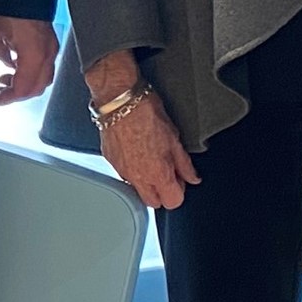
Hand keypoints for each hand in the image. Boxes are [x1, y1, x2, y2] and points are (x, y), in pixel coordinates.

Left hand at [0, 17, 57, 105]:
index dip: (5, 99)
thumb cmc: (9, 1)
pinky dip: (28, 72)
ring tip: (2, 81)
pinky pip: (42, 65)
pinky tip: (13, 66)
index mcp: (34, 52)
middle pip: (35, 88)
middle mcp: (47, 52)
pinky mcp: (49, 40)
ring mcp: (51, 46)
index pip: (23, 89)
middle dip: (14, 95)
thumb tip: (1, 61)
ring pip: (41, 78)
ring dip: (22, 84)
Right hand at [85, 52, 197, 209]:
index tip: (179, 178)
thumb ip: (184, 163)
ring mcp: (121, 170)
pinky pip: (124, 173)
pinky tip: (135, 149)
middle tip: (166, 171)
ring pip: (136, 188)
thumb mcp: (174, 137)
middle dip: (160, 192)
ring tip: (150, 157)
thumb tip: (192, 177)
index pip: (173, 202)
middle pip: (152, 202)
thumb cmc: (146, 112)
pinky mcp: (110, 161)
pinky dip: (132, 168)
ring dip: (145, 180)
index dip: (179, 190)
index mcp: (157, 173)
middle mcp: (137, 177)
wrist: (119, 99)